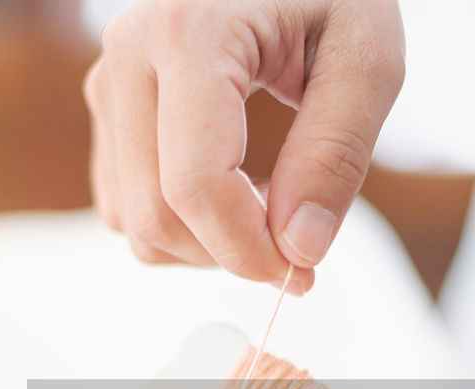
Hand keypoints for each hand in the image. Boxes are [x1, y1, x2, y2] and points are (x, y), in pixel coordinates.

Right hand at [83, 0, 404, 292]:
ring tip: (268, 207)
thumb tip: (299, 252)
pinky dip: (179, 225)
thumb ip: (336, 156)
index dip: (248, 251)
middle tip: (295, 248)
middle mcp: (126, 56)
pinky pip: (124, 206)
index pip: (194, 185)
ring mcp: (107, 83)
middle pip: (155, 215)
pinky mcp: (108, 108)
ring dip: (203, 245)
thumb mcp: (367, 58)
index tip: (301, 271)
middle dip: (228, 256)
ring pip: (133, 222)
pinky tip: (231, 193)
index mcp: (187, 32)